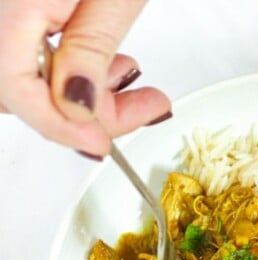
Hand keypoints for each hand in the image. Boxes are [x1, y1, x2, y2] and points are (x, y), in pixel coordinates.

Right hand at [0, 0, 170, 154]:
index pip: (15, 87)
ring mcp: (12, 12)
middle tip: (141, 113)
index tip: (102, 144)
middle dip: (87, 116)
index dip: (61, 126)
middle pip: (26, 89)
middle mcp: (1, 11)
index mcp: (13, 3)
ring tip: (140, 92)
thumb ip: (89, 49)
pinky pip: (42, 55)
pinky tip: (114, 70)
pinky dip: (80, 73)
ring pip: (36, 78)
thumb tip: (78, 108)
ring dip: (92, 97)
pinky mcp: (28, 13)